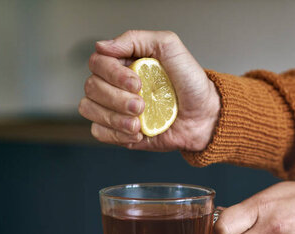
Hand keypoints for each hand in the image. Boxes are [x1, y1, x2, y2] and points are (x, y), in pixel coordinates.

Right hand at [78, 30, 219, 151]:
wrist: (205, 116)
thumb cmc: (190, 82)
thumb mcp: (170, 47)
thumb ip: (136, 38)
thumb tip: (102, 46)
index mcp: (123, 63)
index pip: (97, 63)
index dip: (112, 74)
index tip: (137, 82)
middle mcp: (114, 84)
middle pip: (91, 87)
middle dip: (117, 98)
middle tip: (143, 104)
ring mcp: (115, 109)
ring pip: (90, 109)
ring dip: (115, 117)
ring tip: (140, 121)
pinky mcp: (119, 131)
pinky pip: (99, 133)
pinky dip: (116, 133)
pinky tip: (138, 132)